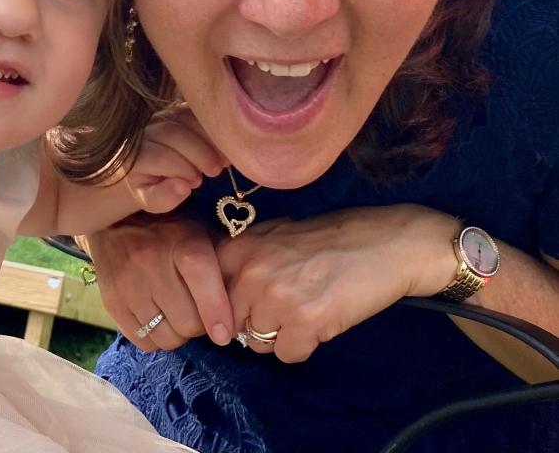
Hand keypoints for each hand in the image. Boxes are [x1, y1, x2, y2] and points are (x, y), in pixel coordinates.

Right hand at [84, 214, 234, 350]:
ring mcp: (128, 283)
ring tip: (176, 314)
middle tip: (197, 313)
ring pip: (166, 337)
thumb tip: (245, 304)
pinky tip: (157, 318)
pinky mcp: (111, 301)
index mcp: (183, 242)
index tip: (224, 333)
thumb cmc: (171, 230)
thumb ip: (221, 264)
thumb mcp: (199, 234)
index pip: (203, 283)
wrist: (116, 222)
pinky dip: (154, 337)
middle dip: (198, 324)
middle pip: (187, 322)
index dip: (216, 312)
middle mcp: (153, 262)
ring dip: (176, 333)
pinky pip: (142, 341)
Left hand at [124, 108, 225, 214]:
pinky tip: (224, 143)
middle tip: (215, 171)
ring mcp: (160, 115)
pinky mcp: (176, 108)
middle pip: (174, 134)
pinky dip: (213, 126)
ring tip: (223, 159)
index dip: (182, 169)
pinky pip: (196, 111)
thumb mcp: (152, 200)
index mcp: (134, 154)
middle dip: (199, 153)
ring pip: (187, 118)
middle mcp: (144, 129)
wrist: (143, 165)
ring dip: (210, 138)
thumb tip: (183, 187)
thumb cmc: (149, 185)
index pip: (160, 156)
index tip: (196, 183)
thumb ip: (164, 198)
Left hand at [219, 204, 458, 362]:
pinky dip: (305, 345)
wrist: (381, 243)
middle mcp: (251, 272)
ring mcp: (276, 298)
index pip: (208, 294)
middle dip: (255, 322)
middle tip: (285, 305)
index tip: (241, 306)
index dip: (225, 305)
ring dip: (280, 334)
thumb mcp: (274, 234)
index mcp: (240, 247)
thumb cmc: (328, 238)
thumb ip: (244, 260)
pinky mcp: (305, 323)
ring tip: (306, 307)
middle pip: (232, 323)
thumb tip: (218, 297)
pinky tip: (321, 320)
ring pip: (258, 343)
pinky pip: (288, 355)